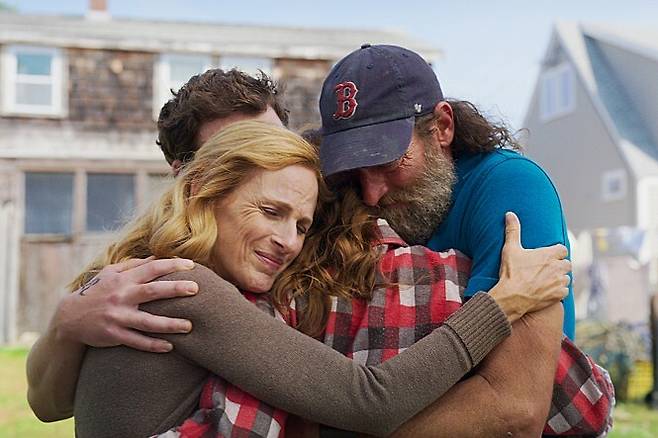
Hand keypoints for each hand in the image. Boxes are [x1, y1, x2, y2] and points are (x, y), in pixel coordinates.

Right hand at [52, 257, 197, 351]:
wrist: (69, 317)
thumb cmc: (95, 292)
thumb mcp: (109, 273)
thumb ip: (133, 265)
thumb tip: (156, 257)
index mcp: (123, 279)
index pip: (151, 268)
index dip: (172, 265)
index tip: (191, 265)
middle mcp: (122, 296)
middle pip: (153, 292)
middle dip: (175, 289)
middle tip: (196, 289)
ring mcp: (118, 316)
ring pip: (147, 322)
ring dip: (169, 324)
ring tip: (189, 326)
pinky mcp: (114, 334)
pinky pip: (136, 341)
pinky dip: (153, 345)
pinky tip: (170, 346)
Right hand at [489, 212, 570, 322]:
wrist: (512, 297)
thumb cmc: (511, 272)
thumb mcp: (510, 249)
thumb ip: (513, 230)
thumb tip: (510, 214)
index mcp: (549, 255)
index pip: (563, 249)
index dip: (556, 253)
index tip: (548, 256)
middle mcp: (558, 267)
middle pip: (567, 264)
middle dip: (559, 265)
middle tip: (546, 269)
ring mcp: (560, 282)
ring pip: (567, 277)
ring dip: (560, 278)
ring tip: (548, 280)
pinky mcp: (559, 295)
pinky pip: (565, 291)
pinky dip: (559, 291)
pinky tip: (549, 291)